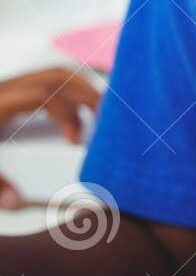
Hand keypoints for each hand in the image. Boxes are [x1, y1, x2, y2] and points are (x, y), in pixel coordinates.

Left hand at [0, 67, 101, 208]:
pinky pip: (45, 83)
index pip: (44, 94)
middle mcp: (3, 90)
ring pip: (52, 74)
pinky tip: (73, 119)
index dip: (67, 113)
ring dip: (78, 91)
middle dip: (86, 93)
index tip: (78, 140)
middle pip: (55, 75)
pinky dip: (66, 94)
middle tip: (107, 119)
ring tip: (98, 116)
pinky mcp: (8, 94)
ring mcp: (6, 88)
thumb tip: (14, 201)